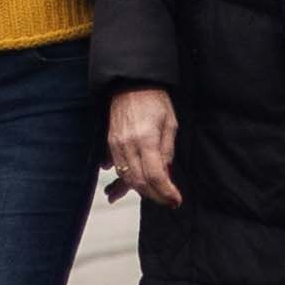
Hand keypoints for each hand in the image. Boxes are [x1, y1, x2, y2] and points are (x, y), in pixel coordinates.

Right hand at [105, 88, 179, 208]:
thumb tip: (166, 175)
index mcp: (146, 139)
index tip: (175, 200)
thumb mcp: (170, 124)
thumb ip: (167, 151)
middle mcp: (127, 145)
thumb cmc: (154, 100)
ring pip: (126, 178)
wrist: (130, 83)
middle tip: (168, 201)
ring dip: (140, 191)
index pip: (155, 176)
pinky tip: (125, 188)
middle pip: (139, 182)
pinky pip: (116, 168)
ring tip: (154, 195)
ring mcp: (115, 145)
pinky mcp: (109, 143)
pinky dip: (124, 180)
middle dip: (155, 196)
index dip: (166, 192)